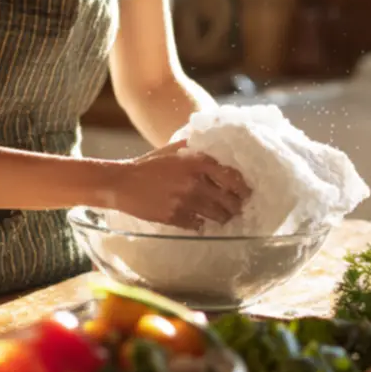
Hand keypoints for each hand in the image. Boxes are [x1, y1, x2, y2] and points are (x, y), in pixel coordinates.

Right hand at [108, 141, 251, 229]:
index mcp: (197, 162)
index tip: (248, 192)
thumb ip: (196, 147)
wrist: (122, 183)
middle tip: (238, 208)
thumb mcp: (174, 149)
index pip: (232, 177)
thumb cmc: (149, 164)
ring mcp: (185, 201)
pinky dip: (202, 224)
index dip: (243, 187)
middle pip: (229, 200)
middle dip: (236, 206)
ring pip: (217, 215)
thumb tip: (218, 146)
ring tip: (224, 217)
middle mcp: (195, 182)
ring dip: (223, 217)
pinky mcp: (175, 217)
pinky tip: (201, 221)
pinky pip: (199, 225)